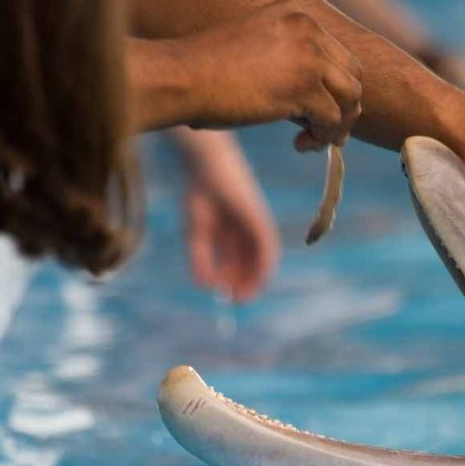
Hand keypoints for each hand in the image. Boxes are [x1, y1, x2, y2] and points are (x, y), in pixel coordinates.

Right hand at [171, 128, 279, 300]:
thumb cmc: (198, 194)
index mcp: (231, 232)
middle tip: (237, 300)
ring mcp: (254, 223)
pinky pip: (268, 243)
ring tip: (246, 294)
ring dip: (256, 277)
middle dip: (245, 282)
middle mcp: (246, 230)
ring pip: (262, 256)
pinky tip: (262, 276)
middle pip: (250, 261)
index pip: (237, 261)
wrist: (204, 165)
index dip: (233, 280)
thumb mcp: (196, 234)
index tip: (227, 297)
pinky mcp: (259, 216)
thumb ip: (200, 260)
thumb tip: (204, 287)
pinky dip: (266, 261)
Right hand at [174, 0, 362, 144]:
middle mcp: (307, 28)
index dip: (331, 86)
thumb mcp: (252, 50)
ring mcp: (309, 56)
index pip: (335, 52)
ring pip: (351, 97)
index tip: (311, 108)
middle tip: (321, 129)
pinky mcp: (305, 86)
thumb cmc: (203, 71)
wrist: (181, 76)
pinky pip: (334, 120)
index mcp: (293, 14)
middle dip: (343, 106)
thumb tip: (313, 101)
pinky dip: (322, 138)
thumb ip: (284, 62)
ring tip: (311, 139)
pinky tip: (300, 144)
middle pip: (352, 73)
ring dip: (337, 125)